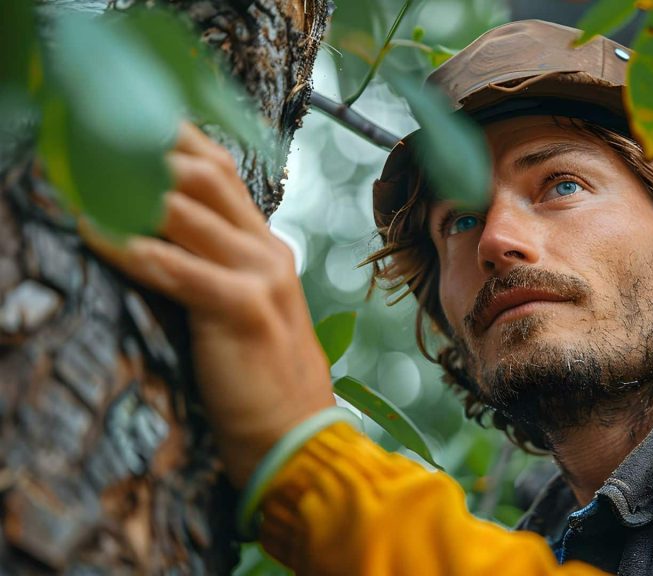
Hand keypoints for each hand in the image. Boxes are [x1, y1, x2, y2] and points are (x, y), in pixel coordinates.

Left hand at [84, 123, 334, 487]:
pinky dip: (126, 246)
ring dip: (125, 188)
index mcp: (267, 246)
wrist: (295, 436)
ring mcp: (260, 276)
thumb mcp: (240, 307)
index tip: (123, 117)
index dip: (174, 138)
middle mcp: (267, 250)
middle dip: (144, 148)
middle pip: (207, 175)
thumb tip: (144, 234)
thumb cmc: (259, 376)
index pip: (223, 171)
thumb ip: (208, 266)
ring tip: (76, 173)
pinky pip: (173, 267)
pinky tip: (90, 231)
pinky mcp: (242, 309)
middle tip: (88, 133)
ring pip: (188, 210)